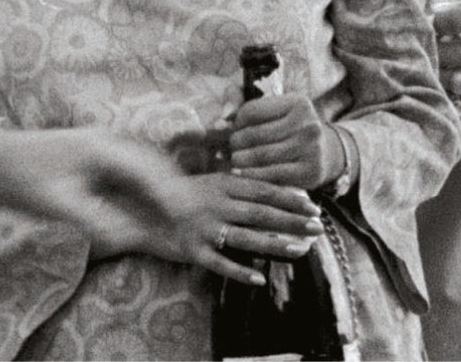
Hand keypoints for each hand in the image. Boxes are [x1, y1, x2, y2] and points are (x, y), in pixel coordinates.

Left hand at [0, 128, 220, 254]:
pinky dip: (152, 186)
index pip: (150, 170)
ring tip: (185, 211)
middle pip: (157, 164)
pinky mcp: (103, 155)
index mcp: (105, 149)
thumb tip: (128, 238)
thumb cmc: (23, 179)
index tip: (190, 214)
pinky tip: (158, 201)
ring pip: (150, 165)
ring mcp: (110, 146)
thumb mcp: (56, 205)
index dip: (173, 193)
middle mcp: (114, 142)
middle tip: (197, 215)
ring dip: (168, 187)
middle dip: (178, 190)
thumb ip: (95, 221)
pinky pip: (137, 169)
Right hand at [85, 165, 322, 285]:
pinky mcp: (191, 251)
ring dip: (275, 244)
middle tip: (318, 226)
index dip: (291, 198)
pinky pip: (219, 263)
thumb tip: (277, 190)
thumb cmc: (186, 196)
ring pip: (246, 237)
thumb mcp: (214, 182)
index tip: (313, 205)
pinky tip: (260, 278)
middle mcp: (216, 204)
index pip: (265, 190)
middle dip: (292, 220)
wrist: (142, 213)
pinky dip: (240, 270)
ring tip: (300, 249)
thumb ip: (242, 186)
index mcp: (224, 184)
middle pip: (261, 213)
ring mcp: (203, 228)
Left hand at [230, 95, 343, 190]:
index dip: (235, 123)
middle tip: (229, 151)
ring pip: (260, 156)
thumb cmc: (286, 129)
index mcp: (298, 103)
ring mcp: (311, 148)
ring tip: (233, 162)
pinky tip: (242, 175)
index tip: (235, 131)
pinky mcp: (309, 171)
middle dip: (234, 145)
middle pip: (253, 135)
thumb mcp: (271, 109)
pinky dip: (251, 176)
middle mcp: (308, 123)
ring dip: (239, 162)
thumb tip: (221, 119)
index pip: (250, 111)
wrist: (323, 153)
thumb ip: (239, 101)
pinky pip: (270, 175)